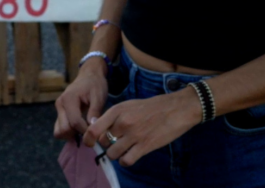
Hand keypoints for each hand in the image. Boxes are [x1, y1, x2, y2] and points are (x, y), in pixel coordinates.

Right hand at [53, 60, 108, 140]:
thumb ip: (95, 112)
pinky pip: (61, 128)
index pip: (74, 123)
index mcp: (68, 99)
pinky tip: (81, 128)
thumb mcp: (98, 96)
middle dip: (78, 134)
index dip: (86, 131)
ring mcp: (58, 109)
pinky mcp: (60, 113)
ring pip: (59, 131)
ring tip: (85, 130)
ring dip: (72, 135)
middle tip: (90, 131)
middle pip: (64, 129)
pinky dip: (69, 132)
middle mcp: (60, 105)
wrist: (89, 75)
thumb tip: (92, 128)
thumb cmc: (95, 84)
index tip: (96, 131)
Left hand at [83, 90, 200, 166]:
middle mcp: (123, 123)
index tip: (89, 143)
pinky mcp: (145, 146)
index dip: (88, 139)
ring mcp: (134, 135)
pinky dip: (125, 160)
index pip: (93, 129)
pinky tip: (130, 155)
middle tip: (115, 142)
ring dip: (116, 154)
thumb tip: (96, 126)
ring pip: (112, 154)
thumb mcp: (128, 105)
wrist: (176, 109)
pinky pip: (126, 160)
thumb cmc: (152, 107)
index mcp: (117, 111)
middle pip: (103, 142)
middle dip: (107, 145)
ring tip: (123, 149)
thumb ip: (112, 116)